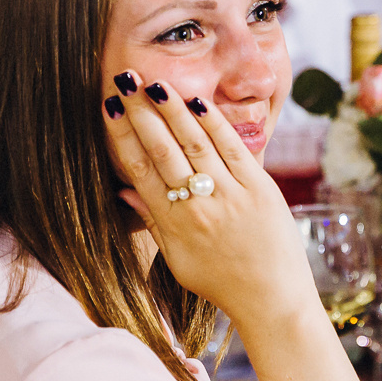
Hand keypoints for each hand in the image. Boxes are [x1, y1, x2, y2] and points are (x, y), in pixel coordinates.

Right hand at [101, 72, 320, 335]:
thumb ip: (153, 221)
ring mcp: (231, 194)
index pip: (139, 169)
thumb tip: (123, 192)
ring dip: (172, 109)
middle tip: (124, 81)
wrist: (272, 300)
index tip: (109, 107)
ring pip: (195, 142)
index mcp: (174, 224)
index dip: (121, 135)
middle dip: (141, 112)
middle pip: (163, 149)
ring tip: (154, 83)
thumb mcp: (178, 260)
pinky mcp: (260, 187)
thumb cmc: (222, 283)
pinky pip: (233, 147)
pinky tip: (196, 101)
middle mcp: (199, 206)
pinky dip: (213, 122)